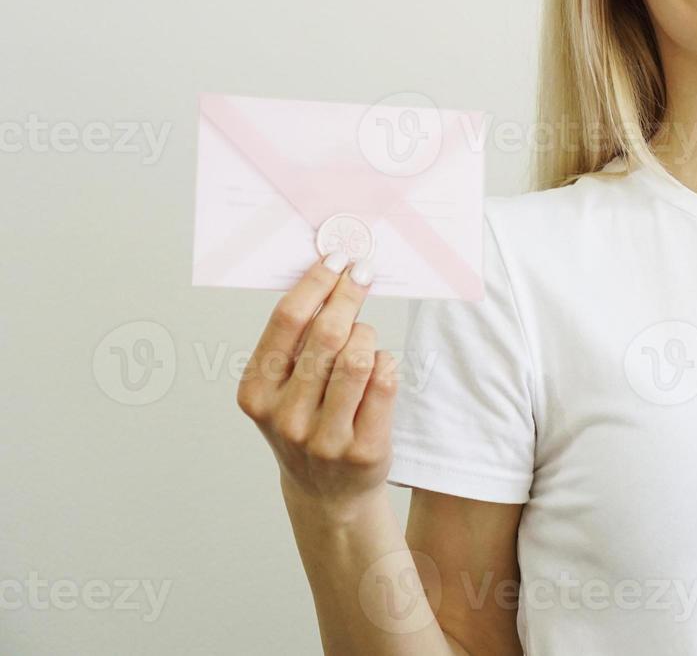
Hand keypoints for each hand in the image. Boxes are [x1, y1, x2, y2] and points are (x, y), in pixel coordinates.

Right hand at [235, 252, 398, 521]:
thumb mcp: (283, 387)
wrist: (328, 492)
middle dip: (350, 294)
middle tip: (363, 273)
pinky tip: (380, 364)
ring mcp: (324, 437)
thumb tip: (326, 272)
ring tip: (365, 334)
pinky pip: (385, 382)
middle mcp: (285, 417)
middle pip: (327, 334)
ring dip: (368, 333)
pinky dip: (386, 363)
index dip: (317, 282)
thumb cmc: (307, 422)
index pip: (287, 321)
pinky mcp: (363, 450)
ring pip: (358, 357)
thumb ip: (296, 341)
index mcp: (256, 392)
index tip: (338, 258)